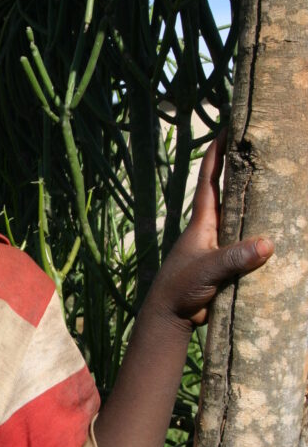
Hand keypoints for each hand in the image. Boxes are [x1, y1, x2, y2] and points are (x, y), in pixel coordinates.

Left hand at [150, 133, 272, 327]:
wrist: (170, 317)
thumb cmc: (179, 288)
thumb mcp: (207, 270)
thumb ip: (234, 258)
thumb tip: (268, 244)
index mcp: (202, 223)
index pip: (209, 181)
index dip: (217, 154)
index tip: (226, 129)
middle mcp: (211, 230)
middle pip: (229, 195)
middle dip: (242, 172)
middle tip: (260, 151)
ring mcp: (218, 247)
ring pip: (241, 220)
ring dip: (255, 205)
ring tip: (276, 186)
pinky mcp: (225, 265)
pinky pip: (246, 246)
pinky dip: (260, 238)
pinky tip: (276, 234)